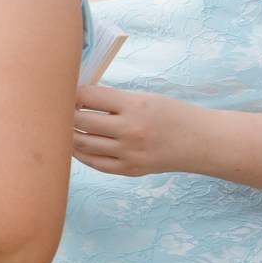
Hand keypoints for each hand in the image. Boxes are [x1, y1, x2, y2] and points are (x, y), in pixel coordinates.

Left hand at [73, 83, 199, 177]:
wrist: (201, 142)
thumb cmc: (171, 115)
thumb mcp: (144, 98)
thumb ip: (112, 99)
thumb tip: (75, 97)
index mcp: (135, 106)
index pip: (88, 96)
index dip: (74, 93)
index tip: (67, 93)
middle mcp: (131, 131)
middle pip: (80, 121)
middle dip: (66, 114)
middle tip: (60, 110)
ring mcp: (129, 153)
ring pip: (82, 144)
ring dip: (68, 134)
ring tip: (65, 127)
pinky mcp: (130, 170)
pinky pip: (94, 163)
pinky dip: (80, 154)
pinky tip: (76, 145)